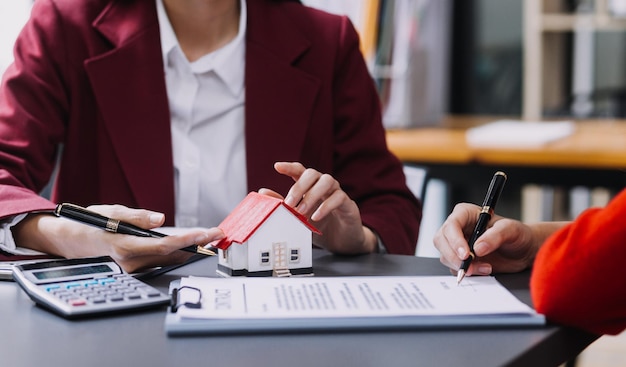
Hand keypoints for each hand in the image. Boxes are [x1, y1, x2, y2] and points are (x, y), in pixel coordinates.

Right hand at [12, 204, 223, 272]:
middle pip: (172, 254)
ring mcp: (133, 268)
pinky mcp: (134, 268)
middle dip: (197, 244)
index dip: (190, 240)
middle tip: (217, 234)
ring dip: (189, 249)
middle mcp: (131, 262)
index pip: (166, 245)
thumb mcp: (112, 212)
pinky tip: (189, 245)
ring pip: (167, 259)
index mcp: (125, 247)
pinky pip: (159, 260)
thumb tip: (159, 218)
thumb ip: (137, 217)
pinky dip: (176, 252)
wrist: (70, 241)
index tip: (208, 233)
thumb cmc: (89, 224)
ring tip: (210, 238)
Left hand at [259, 162, 377, 253]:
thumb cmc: (321, 227)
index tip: (277, 167)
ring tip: (302, 212)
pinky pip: (339, 197)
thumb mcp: (299, 218)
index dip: (289, 167)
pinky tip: (316, 217)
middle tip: (289, 203)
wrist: (342, 242)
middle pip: (312, 173)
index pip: (300, 171)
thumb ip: (283, 204)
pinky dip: (326, 206)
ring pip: (327, 181)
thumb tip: (263, 192)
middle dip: (299, 187)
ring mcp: (337, 193)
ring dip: (311, 195)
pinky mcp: (348, 204)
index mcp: (311, 187)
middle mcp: (324, 186)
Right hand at [434, 203, 544, 275]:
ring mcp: (457, 245)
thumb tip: (478, 248)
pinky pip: (454, 268)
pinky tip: (484, 269)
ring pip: (445, 256)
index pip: (451, 225)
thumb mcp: (511, 230)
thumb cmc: (517, 235)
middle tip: (469, 266)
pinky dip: (468, 272)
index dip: (455, 240)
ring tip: (485, 267)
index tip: (466, 254)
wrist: (523, 251)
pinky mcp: (461, 259)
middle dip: (453, 255)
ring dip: (462, 266)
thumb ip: (496, 236)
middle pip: (441, 241)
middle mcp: (458, 228)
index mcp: (466, 214)